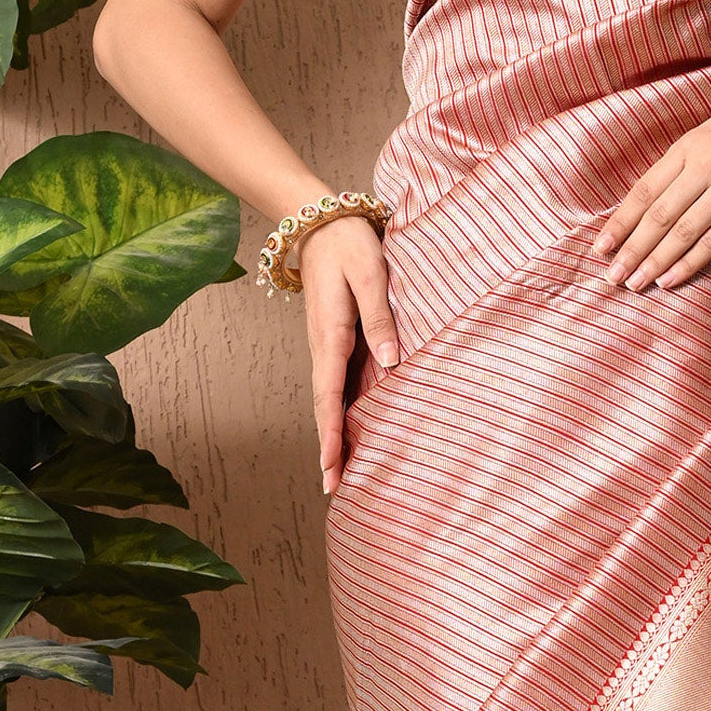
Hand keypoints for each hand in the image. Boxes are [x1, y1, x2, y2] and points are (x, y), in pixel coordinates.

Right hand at [303, 214, 397, 497]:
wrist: (319, 222)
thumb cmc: (349, 245)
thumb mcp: (370, 275)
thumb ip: (380, 319)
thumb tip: (391, 364)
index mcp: (331, 335)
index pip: (329, 396)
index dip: (331, 434)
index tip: (331, 466)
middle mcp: (323, 346)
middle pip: (325, 407)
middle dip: (328, 448)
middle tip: (332, 488)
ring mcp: (326, 344)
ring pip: (328, 398)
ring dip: (332, 434)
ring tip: (337, 471)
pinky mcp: (333, 339)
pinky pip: (334, 383)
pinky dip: (336, 411)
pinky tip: (345, 428)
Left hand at [592, 108, 710, 289]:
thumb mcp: (709, 132)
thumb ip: (678, 163)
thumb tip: (644, 201)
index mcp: (689, 147)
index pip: (644, 190)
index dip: (620, 222)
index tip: (600, 247)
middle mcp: (707, 168)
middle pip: (659, 216)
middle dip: (631, 249)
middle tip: (612, 276)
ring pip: (683, 233)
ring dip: (655, 262)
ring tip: (634, 283)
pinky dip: (689, 264)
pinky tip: (668, 280)